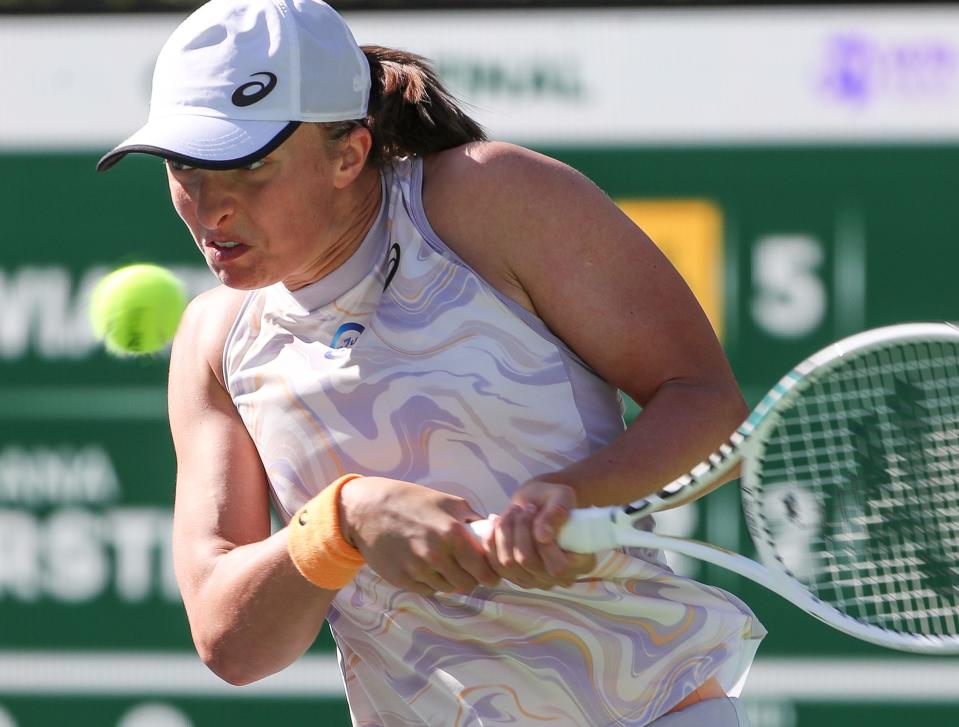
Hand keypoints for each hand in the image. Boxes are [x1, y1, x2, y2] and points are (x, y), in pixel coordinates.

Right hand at [339, 477, 499, 595]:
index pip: (484, 570)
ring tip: (444, 562)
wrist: (367, 509)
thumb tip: (494, 535)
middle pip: (468, 585)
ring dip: (450, 580)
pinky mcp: (401, 580)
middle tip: (467, 569)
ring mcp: (417, 570)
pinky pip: (427, 590)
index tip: (491, 574)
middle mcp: (436, 556)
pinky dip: (431, 581)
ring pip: (448, 589)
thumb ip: (473, 520)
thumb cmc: (411, 500)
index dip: (491, 574)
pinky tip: (425, 565)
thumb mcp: (448, 501)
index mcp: (453, 534)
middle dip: (471, 578)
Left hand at [481, 479, 595, 588]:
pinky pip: (494, 563)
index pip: (559, 567)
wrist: (538, 503)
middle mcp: (559, 578)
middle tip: (525, 507)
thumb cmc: (555, 499)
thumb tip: (543, 536)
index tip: (538, 513)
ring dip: (506, 531)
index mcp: (581, 562)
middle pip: (528, 562)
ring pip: (508, 562)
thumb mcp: (561, 496)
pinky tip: (497, 521)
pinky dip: (491, 539)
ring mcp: (535, 580)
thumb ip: (556, 513)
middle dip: (521, 528)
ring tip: (514, 512)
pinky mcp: (514, 577)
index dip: (545, 545)